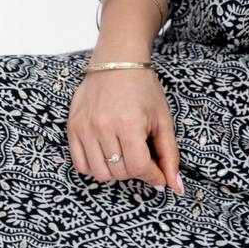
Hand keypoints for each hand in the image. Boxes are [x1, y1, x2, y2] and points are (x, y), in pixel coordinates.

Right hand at [66, 67, 183, 193]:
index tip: (158, 174)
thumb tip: (175, 186)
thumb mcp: (163, 119)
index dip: (152, 175)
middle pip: (120, 173)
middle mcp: (103, 126)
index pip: (139, 167)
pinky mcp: (73, 127)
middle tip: (142, 156)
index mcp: (129, 123)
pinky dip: (95, 167)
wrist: (117, 61)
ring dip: (116, 171)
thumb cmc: (143, 88)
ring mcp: (85, 128)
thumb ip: (169, 154)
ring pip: (100, 173)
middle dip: (136, 171)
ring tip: (125, 154)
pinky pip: (80, 164)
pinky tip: (107, 155)